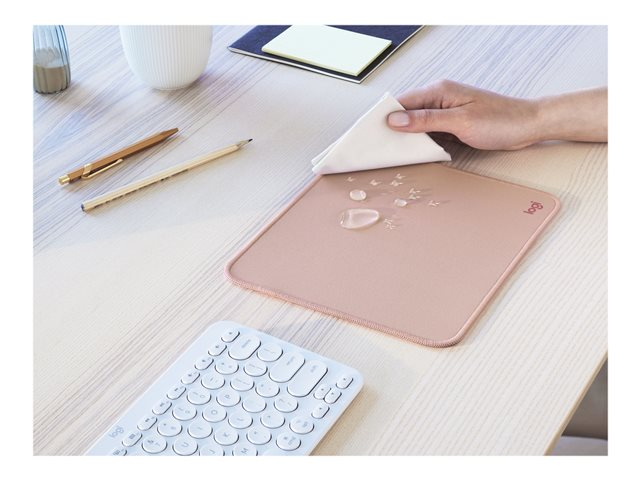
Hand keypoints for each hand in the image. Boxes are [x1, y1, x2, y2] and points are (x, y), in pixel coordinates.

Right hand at [387, 80, 606, 149]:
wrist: (528, 126)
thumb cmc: (500, 121)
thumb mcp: (459, 122)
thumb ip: (425, 120)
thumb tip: (395, 119)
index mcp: (439, 91)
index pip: (401, 102)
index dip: (383, 117)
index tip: (367, 133)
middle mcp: (440, 98)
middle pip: (406, 114)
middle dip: (391, 130)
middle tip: (376, 148)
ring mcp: (446, 111)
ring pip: (416, 124)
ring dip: (406, 138)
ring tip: (390, 153)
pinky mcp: (453, 123)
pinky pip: (429, 132)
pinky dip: (421, 142)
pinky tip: (414, 153)